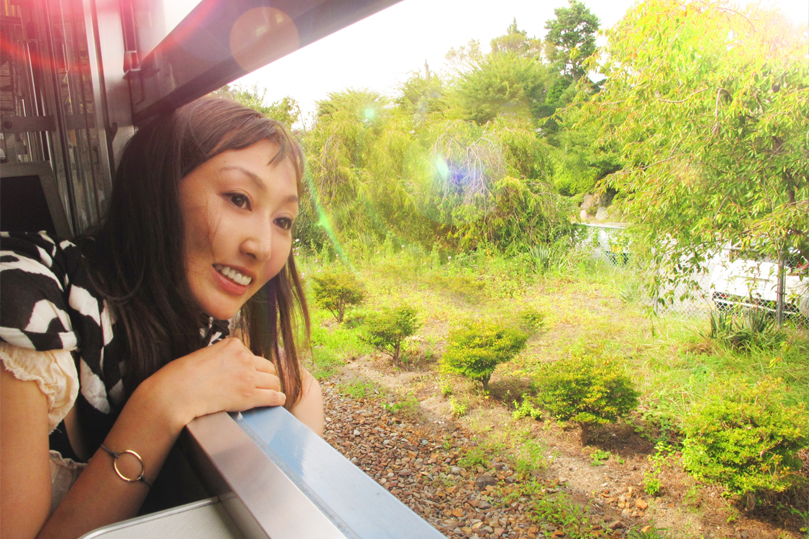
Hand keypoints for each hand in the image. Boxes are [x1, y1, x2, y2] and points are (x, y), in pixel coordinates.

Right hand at [142, 338, 285, 431]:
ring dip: (272, 387)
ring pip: (273, 381)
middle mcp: (244, 358)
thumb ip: (222, 357)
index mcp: (234, 345)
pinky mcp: (249, 395)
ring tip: (271, 392)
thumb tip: (229, 365)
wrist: (178, 391)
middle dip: (266, 375)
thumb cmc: (183, 375)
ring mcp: (248, 376)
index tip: (250, 373)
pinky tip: (279, 400)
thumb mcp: (205, 354)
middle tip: (265, 383)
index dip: (251, 366)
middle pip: (267, 367)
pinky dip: (277, 399)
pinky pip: (272, 396)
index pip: (252, 355)